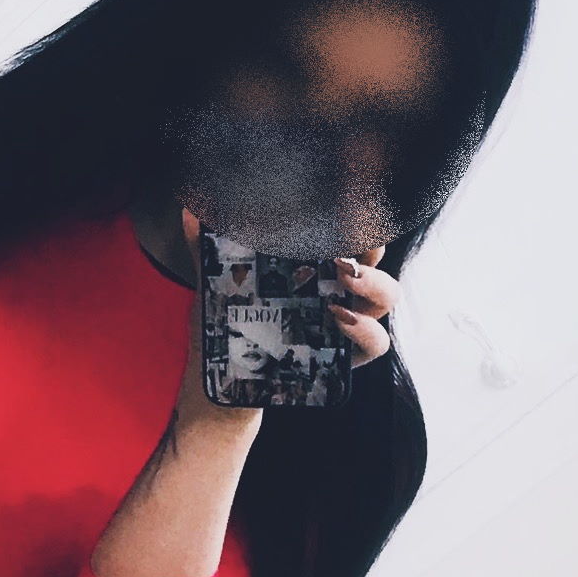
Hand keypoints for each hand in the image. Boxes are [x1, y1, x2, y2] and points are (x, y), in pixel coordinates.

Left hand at [172, 212, 399, 431]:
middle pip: (374, 254)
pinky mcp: (346, 356)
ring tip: (346, 277)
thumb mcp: (218, 285)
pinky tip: (339, 318)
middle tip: (346, 235)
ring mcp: (347, 320)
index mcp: (315, 261)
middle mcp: (339, 286)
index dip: (358, 212)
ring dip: (373, 282)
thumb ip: (208, 249)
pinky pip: (375, 342)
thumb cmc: (229, 326)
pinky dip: (365, 330)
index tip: (351, 196)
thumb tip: (191, 212)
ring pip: (385, 296)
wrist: (224, 380)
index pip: (348, 228)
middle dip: (370, 240)